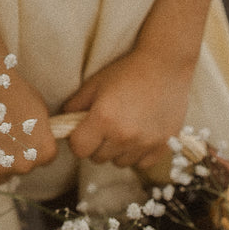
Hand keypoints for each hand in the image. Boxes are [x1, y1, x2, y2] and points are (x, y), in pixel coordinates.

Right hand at [0, 73, 57, 179]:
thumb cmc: (13, 91)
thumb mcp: (39, 111)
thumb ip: (41, 133)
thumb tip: (37, 139)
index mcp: (45, 151)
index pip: (44, 158)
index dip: (32, 146)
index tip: (23, 134)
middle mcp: (25, 165)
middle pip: (22, 168)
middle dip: (14, 156)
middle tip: (2, 135)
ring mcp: (0, 168)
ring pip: (1, 175)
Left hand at [64, 49, 193, 169]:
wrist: (165, 65)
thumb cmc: (127, 71)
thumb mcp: (95, 83)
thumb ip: (75, 105)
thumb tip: (64, 122)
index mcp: (103, 119)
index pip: (79, 149)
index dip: (78, 140)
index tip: (84, 129)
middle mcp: (124, 136)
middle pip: (98, 158)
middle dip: (97, 144)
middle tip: (105, 125)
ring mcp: (145, 143)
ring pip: (119, 162)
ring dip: (117, 150)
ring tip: (124, 127)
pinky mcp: (163, 147)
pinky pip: (142, 164)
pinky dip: (138, 153)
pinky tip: (140, 134)